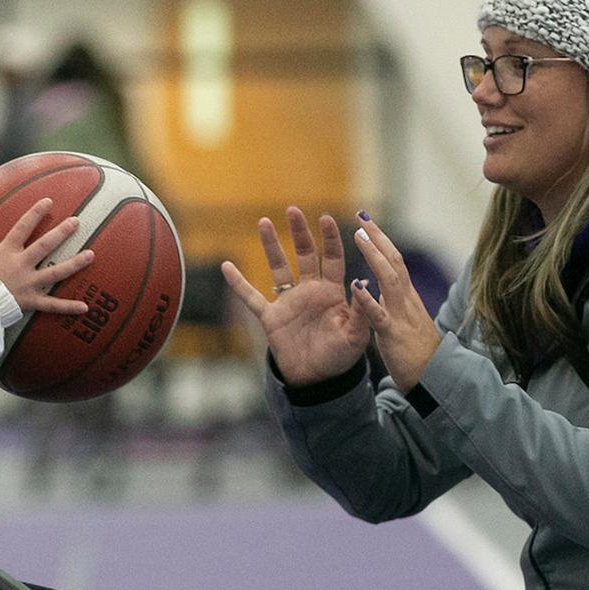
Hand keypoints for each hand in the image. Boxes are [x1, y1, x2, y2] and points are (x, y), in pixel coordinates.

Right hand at [0, 197, 94, 315]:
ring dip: (75, 264)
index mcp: (6, 251)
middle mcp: (20, 265)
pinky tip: (85, 307)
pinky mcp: (30, 302)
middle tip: (77, 222)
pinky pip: (52, 306)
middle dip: (62, 232)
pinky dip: (68, 308)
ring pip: (56, 273)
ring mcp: (28, 284)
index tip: (49, 201)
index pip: (23, 227)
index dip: (36, 213)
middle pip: (45, 245)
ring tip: (91, 254)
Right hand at [221, 207, 371, 384]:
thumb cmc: (340, 357)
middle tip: (294, 210)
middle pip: (304, 254)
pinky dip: (239, 284)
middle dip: (300, 232)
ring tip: (264, 221)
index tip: (327, 218)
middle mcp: (309, 291)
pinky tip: (227, 267)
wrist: (317, 379)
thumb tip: (361, 283)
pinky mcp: (271, 317)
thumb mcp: (357, 335)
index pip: (332, 258)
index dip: (330, 239)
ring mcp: (288, 301)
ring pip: (278, 267)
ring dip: (271, 246)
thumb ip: (362, 311)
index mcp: (332, 292)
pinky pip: (252, 298)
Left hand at [353, 214, 441, 391]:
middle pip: (394, 261)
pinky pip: (380, 314)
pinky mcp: (393, 334)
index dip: (381, 241)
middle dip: (378, 238)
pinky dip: (368, 299)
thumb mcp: (405, 321)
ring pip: (389, 279)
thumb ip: (394, 303)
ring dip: (374, 256)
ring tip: (359, 236)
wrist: (433, 380)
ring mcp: (401, 315)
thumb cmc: (417, 353)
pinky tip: (356, 285)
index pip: (394, 261)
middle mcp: (406, 300)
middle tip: (362, 216)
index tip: (367, 222)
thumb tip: (380, 287)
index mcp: (406, 297)